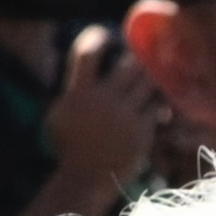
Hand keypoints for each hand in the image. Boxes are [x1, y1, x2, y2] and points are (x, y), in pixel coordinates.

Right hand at [39, 23, 165, 215]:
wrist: (86, 179)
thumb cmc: (68, 145)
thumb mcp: (57, 115)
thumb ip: (69, 89)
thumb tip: (79, 63)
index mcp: (78, 94)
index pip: (87, 51)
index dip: (96, 37)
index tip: (103, 36)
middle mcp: (103, 101)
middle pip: (129, 63)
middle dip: (135, 56)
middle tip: (138, 54)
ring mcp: (125, 116)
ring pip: (148, 82)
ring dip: (150, 77)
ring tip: (148, 75)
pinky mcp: (143, 131)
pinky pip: (157, 106)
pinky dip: (158, 101)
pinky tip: (155, 102)